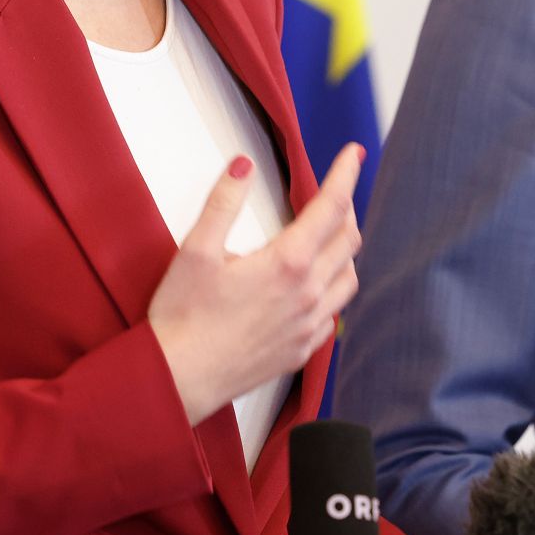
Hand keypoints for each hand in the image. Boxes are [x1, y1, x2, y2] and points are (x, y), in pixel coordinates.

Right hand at [147, 144, 363, 423]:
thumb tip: (242, 165)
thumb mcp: (195, 250)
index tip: (354, 153)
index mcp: (288, 264)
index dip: (345, 175)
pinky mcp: (302, 350)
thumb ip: (223, 203)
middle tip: (334, 192)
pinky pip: (335, 313)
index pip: (331, 207)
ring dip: (345, 250)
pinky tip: (317, 286)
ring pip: (349, 278)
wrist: (180, 380)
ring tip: (329, 236)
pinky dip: (335, 289)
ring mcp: (310, 326)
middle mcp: (310, 294)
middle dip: (346, 208)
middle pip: (349, 240)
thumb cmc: (183, 317)